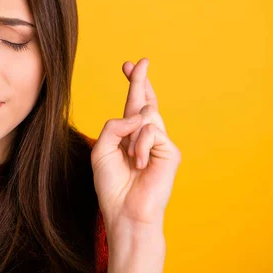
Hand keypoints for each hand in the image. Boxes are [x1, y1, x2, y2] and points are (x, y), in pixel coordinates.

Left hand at [91, 58, 180, 228]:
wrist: (125, 211)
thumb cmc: (111, 185)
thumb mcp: (101, 150)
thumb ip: (114, 126)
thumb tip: (138, 114)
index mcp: (128, 136)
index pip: (133, 105)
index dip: (134, 84)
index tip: (129, 65)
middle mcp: (145, 137)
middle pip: (145, 101)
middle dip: (140, 80)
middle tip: (140, 61)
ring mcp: (160, 143)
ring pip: (145, 115)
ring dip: (131, 136)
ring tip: (130, 159)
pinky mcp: (170, 151)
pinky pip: (151, 131)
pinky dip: (139, 146)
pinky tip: (139, 163)